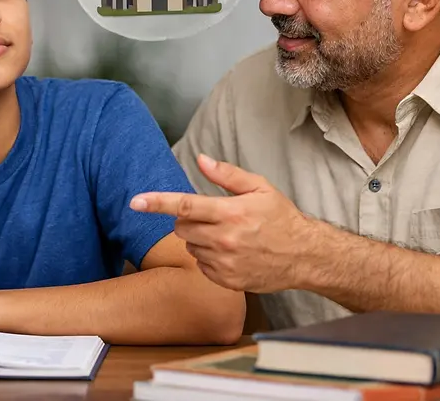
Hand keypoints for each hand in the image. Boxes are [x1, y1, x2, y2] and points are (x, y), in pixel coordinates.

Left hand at [129, 154, 316, 292]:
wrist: (305, 256)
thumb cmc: (282, 218)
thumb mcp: (260, 188)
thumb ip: (227, 174)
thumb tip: (200, 159)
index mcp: (230, 212)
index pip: (185, 206)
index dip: (157, 202)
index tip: (135, 202)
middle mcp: (224, 239)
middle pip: (181, 227)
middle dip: (188, 220)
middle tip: (212, 217)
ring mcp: (224, 263)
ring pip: (190, 247)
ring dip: (199, 239)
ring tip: (226, 236)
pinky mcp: (226, 280)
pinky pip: (201, 265)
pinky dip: (208, 257)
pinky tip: (230, 253)